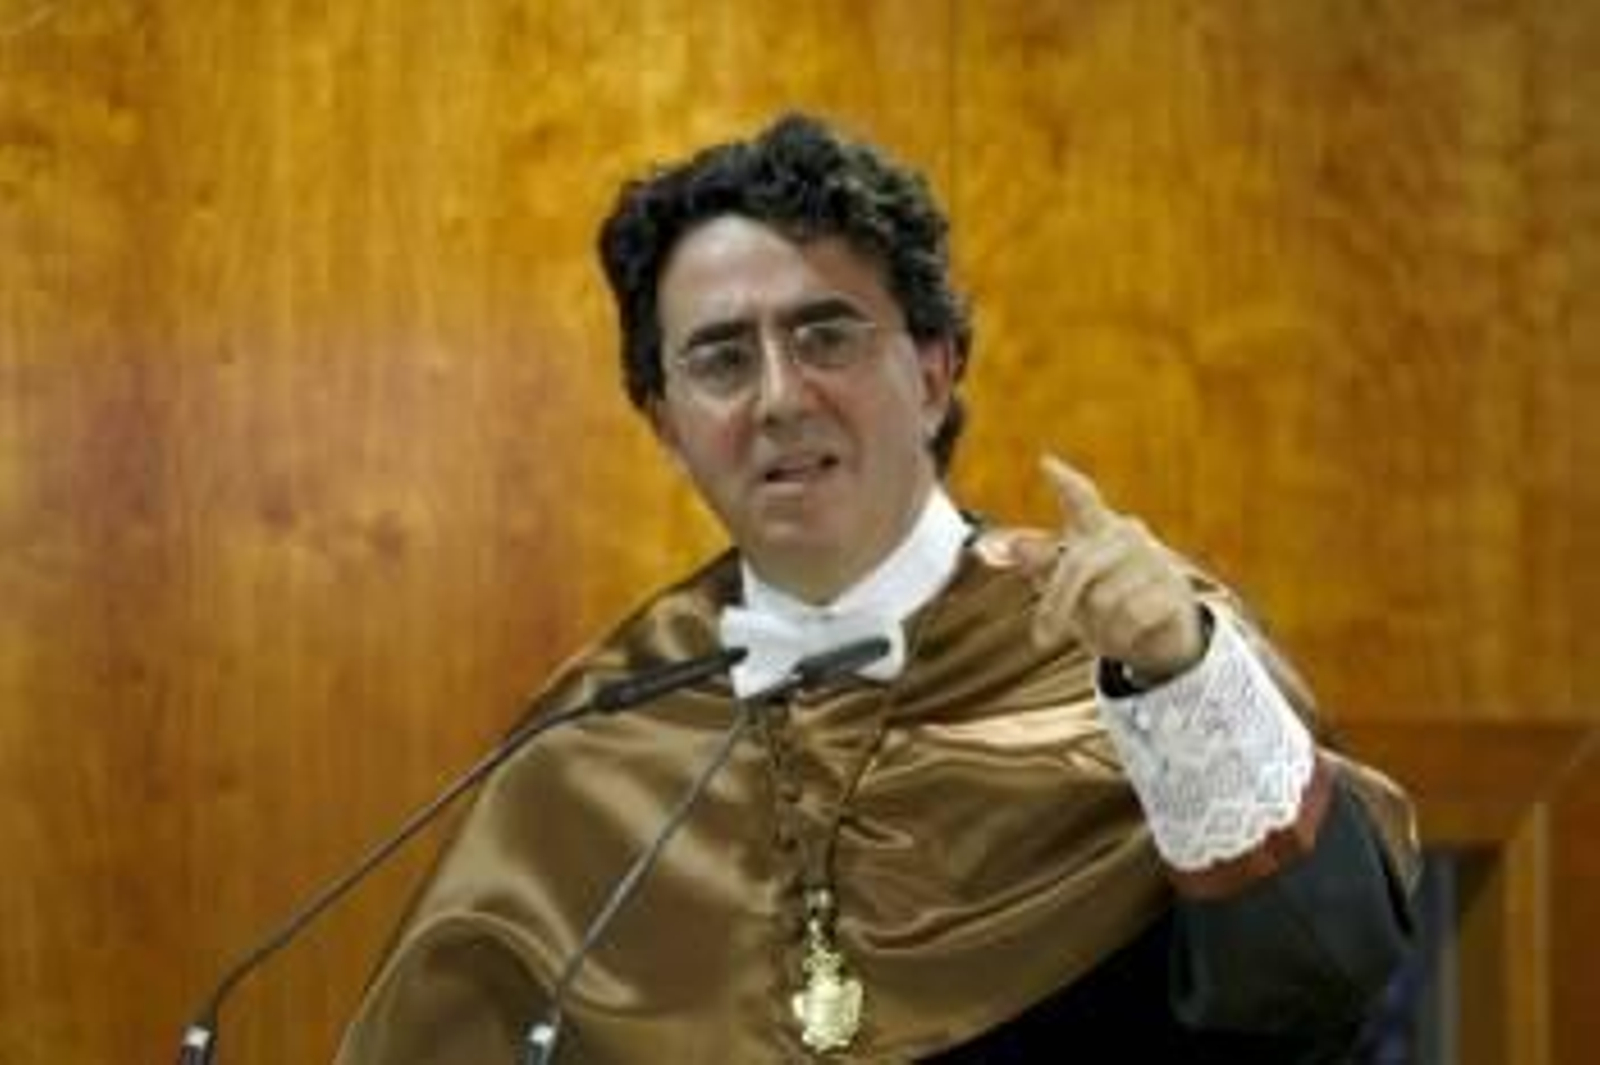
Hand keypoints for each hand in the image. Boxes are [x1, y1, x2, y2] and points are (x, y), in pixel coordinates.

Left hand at [1014, 454, 1205, 682]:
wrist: (1160, 641)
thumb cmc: (1108, 606)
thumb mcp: (1071, 590)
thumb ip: (1045, 566)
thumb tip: (1015, 545)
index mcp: (1099, 530)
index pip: (1082, 499)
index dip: (1065, 482)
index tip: (1046, 464)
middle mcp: (1127, 536)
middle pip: (1077, 564)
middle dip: (1056, 605)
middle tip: (1042, 637)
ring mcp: (1154, 560)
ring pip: (1102, 599)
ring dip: (1097, 628)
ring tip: (1107, 629)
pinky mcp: (1173, 590)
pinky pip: (1130, 618)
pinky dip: (1122, 638)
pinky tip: (1131, 635)